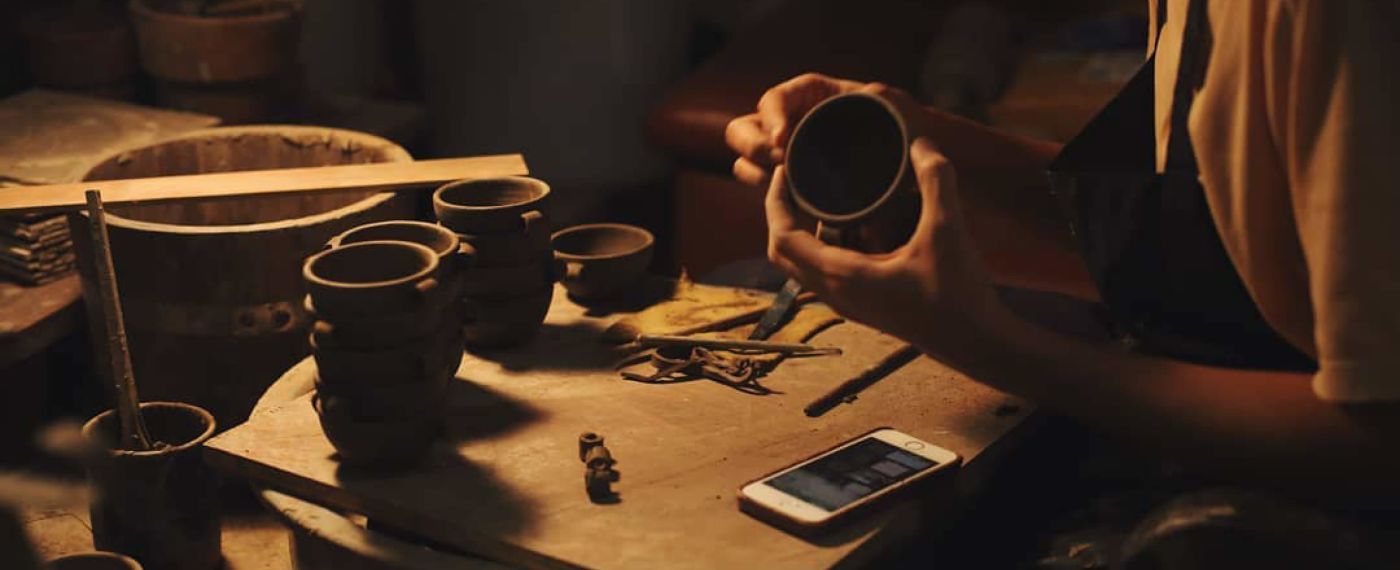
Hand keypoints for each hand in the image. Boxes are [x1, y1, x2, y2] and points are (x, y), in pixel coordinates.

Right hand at [726, 74, 923, 186]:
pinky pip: (764, 191)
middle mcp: (787, 123)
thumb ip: (886, 98)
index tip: (782, 141)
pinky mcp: (790, 185)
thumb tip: (872, 92)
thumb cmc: (903, 129)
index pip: (773, 101)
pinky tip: (794, 208)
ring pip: (745, 163)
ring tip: (785, 189)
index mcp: (807, 96)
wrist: (913, 166)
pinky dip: (771, 200)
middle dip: (754, 149)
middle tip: (781, 167)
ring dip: (756, 176)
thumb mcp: (898, 108)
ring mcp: (785, 156)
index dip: (771, 118)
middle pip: (743, 131)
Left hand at [766, 137, 1015, 357]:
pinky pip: (826, 270)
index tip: (785, 169)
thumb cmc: (959, 295)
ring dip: (804, 229)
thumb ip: (936, 181)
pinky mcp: (863, 305)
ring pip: (804, 263)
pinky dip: (826, 244)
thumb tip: (920, 143)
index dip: (775, 201)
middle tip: (797, 178)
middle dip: (783, 213)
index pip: (782, 239)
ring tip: (820, 193)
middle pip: (784, 252)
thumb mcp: (948, 230)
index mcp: (842, 277)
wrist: (977, 345)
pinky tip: (853, 221)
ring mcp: (848, 303)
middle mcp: (836, 293)